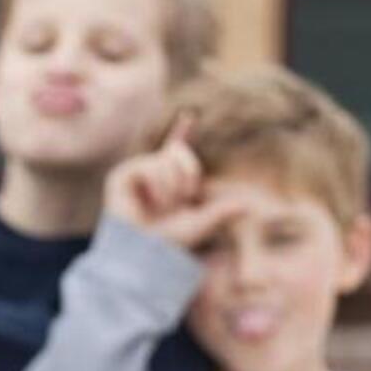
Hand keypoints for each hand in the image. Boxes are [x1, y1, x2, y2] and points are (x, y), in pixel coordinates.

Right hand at [105, 114, 228, 249]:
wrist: (142, 254)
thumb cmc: (168, 244)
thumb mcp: (200, 225)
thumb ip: (221, 213)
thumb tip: (249, 206)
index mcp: (170, 181)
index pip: (177, 152)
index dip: (183, 133)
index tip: (190, 116)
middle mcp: (152, 173)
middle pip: (179, 152)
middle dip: (189, 172)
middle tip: (185, 198)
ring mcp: (136, 173)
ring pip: (165, 160)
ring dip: (172, 186)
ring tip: (162, 207)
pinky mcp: (121, 176)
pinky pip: (149, 166)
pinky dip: (157, 185)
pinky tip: (149, 202)